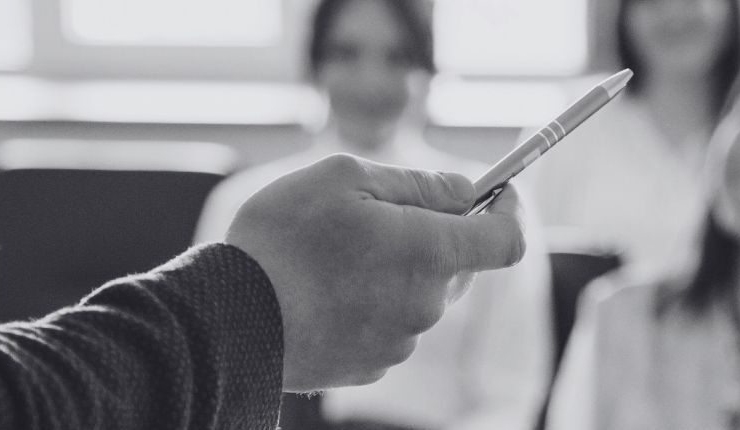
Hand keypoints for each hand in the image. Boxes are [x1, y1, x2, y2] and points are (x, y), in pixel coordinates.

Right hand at [225, 154, 525, 391]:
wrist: (229, 319)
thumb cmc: (283, 239)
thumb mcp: (344, 178)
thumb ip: (416, 183)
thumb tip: (464, 190)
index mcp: (431, 253)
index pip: (506, 240)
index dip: (509, 211)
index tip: (499, 192)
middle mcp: (427, 305)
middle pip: (458, 266)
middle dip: (434, 236)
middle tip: (380, 213)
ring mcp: (400, 342)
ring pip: (418, 295)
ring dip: (395, 270)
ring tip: (334, 254)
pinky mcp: (370, 367)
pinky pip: (387, 325)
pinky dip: (369, 303)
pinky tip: (324, 291)